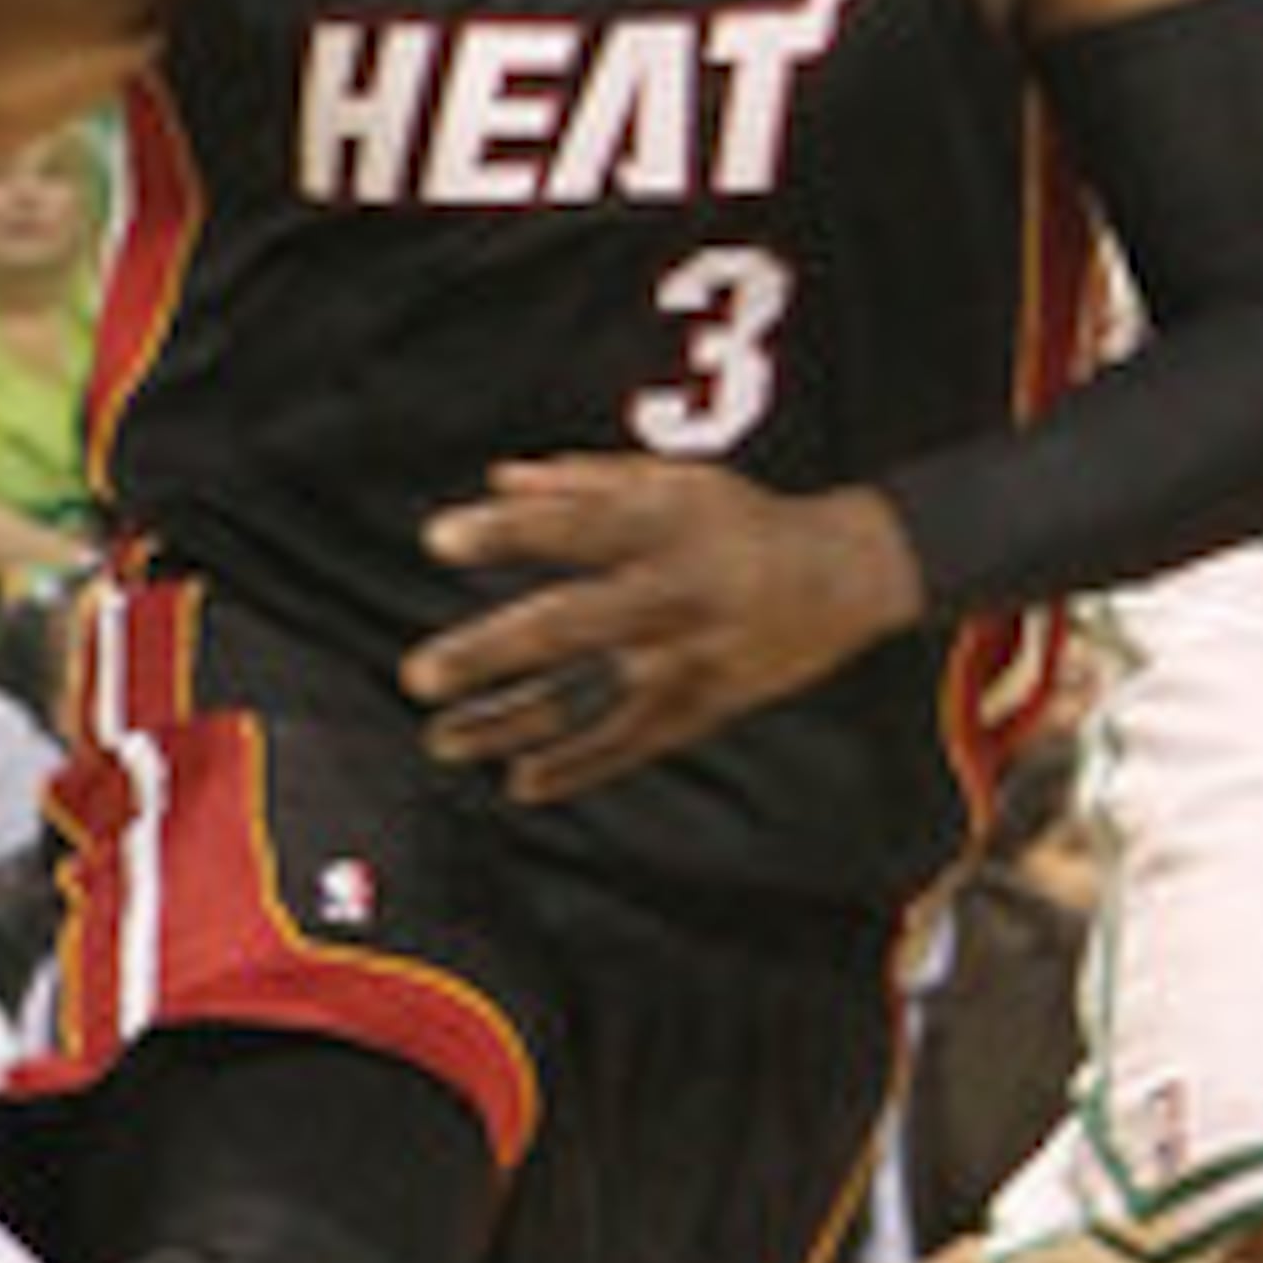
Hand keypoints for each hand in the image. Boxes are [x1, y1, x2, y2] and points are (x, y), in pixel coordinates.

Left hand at [404, 453, 920, 803]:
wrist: (843, 577)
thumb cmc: (739, 519)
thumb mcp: (670, 482)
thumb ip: (583, 482)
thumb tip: (498, 480)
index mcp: (661, 525)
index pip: (573, 528)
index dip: (507, 532)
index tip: (439, 540)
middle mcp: (672, 594)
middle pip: (568, 626)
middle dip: (489, 653)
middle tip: (419, 675)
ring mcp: (688, 658)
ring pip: (589, 700)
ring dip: (511, 726)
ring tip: (442, 740)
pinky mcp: (705, 706)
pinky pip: (632, 745)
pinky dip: (578, 767)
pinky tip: (520, 781)